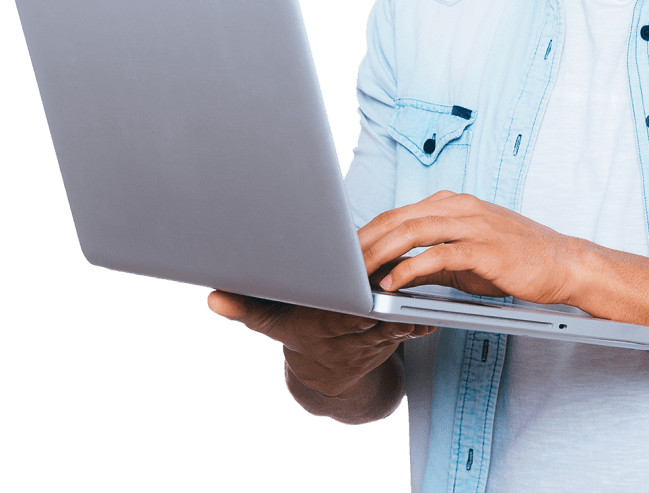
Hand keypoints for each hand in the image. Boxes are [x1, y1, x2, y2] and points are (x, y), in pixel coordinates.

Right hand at [207, 290, 434, 397]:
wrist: (328, 376)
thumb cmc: (299, 331)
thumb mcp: (271, 322)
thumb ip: (246, 308)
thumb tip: (215, 297)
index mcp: (324, 322)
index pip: (341, 311)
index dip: (354, 299)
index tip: (360, 284)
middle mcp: (352, 331)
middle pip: (375, 310)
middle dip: (386, 292)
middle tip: (396, 272)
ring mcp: (377, 336)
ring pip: (400, 318)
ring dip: (410, 303)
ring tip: (420, 280)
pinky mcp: (398, 334)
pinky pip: (416, 325)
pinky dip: (426, 315)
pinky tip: (434, 303)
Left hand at [359, 190, 585, 307]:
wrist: (563, 263)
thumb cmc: (516, 260)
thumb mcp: (467, 257)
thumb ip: (431, 259)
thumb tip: (393, 271)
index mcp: (454, 204)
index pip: (400, 213)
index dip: (368, 231)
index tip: (345, 252)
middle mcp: (460, 207)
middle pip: (400, 218)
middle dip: (365, 241)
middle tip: (339, 264)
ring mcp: (473, 225)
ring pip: (413, 231)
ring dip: (380, 252)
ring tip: (357, 273)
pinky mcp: (485, 248)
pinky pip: (438, 255)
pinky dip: (410, 268)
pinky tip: (392, 283)